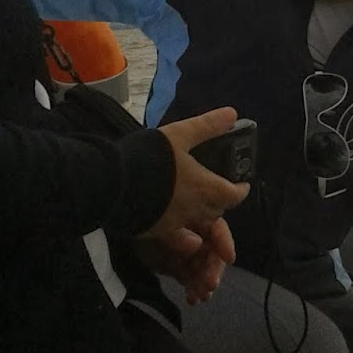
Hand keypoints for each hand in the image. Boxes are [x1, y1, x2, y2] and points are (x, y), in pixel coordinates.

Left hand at [131, 218, 235, 305]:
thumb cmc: (145, 215)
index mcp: (196, 216)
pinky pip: (187, 277)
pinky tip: (192, 299)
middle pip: (211, 252)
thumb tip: (197, 244)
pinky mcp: (172, 264)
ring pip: (200, 268)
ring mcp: (183, 250)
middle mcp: (193, 233)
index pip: (217, 229)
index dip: (225, 243)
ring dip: (203, 283)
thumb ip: (180, 229)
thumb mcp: (161, 218)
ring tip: (201, 296)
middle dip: (213, 269)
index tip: (229, 259)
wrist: (120, 217)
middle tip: (211, 285)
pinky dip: (191, 288)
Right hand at [145, 107, 249, 239]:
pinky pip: (177, 239)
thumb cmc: (150, 156)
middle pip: (216, 210)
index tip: (241, 185)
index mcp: (205, 187)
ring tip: (198, 205)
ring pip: (198, 224)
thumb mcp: (180, 134)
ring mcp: (175, 224)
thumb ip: (207, 126)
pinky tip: (182, 230)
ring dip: (202, 216)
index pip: (234, 195)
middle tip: (216, 190)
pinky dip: (185, 237)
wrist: (111, 182)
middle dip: (220, 201)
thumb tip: (232, 113)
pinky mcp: (155, 232)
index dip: (240, 190)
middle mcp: (194, 209)